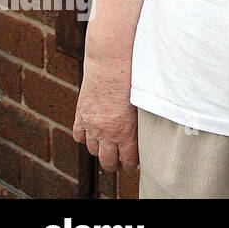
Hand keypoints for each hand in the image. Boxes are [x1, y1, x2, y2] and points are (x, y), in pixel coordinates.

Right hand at [72, 57, 138, 173]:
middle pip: (107, 160)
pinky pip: (79, 136)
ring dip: (100, 152)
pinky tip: (92, 136)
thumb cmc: (134, 79)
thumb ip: (142, 122)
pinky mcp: (81, 114)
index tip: (134, 165)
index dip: (132, 165)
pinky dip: (85, 138)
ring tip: (107, 150)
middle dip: (115, 165)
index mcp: (125, 131)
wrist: (112, 62)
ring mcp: (91, 124)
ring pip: (92, 150)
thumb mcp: (144, 104)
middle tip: (120, 164)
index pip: (128, 159)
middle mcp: (106, 132)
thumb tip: (149, 132)